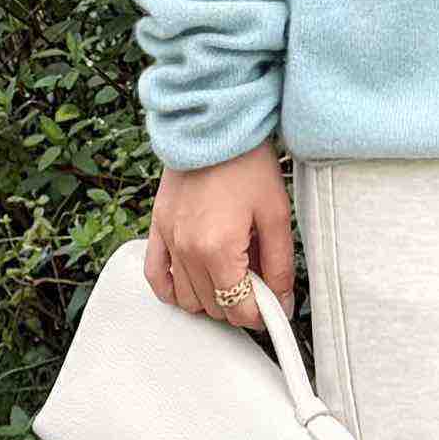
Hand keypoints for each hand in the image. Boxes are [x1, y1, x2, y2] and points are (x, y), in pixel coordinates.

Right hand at [147, 140, 296, 329]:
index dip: (262, 315)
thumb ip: (280, 265)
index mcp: (218, 248)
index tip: (274, 306)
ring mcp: (167, 239)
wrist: (214, 124)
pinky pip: (155, 276)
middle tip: (259, 282)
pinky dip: (172, 290)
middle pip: (213, 308)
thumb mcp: (276, 214)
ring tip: (232, 274)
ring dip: (210, 299)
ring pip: (185, 299)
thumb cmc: (246, 162)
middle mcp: (186, 249)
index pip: (238, 309)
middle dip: (240, 304)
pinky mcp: (157, 227)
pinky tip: (193, 283)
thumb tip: (282, 302)